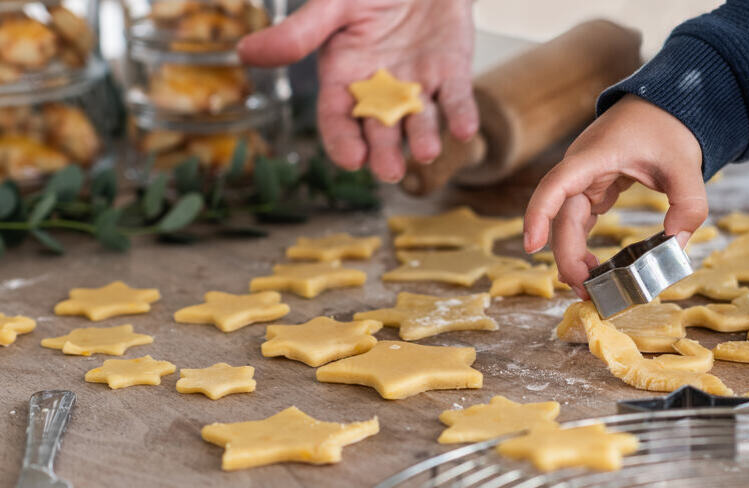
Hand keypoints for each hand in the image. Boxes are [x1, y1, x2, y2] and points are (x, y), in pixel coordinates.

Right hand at [237, 0, 476, 182]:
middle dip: (384, 151)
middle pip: (380, 128)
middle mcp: (380, 88)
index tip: (351, 159)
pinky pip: (457, 98)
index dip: (343, 140)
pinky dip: (462, 115)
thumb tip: (244, 53)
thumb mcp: (333, 4)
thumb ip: (300, 33)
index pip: (338, 117)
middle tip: (389, 171)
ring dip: (424, 137)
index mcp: (344, 76)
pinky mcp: (451, 72)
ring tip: (426, 152)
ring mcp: (417, 83)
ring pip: (419, 119)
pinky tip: (466, 131)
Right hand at [523, 94, 706, 297]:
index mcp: (595, 155)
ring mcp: (585, 177)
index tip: (531, 246)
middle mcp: (581, 167)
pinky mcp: (594, 186)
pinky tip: (594, 267)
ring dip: (572, 254)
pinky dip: (582, 243)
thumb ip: (688, 206)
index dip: (539, 214)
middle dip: (567, 255)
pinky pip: (580, 218)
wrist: (667, 105)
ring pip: (567, 221)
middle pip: (562, 215)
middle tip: (585, 291)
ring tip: (589, 288)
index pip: (556, 185)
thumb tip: (675, 246)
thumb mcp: (686, 165)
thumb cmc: (669, 127)